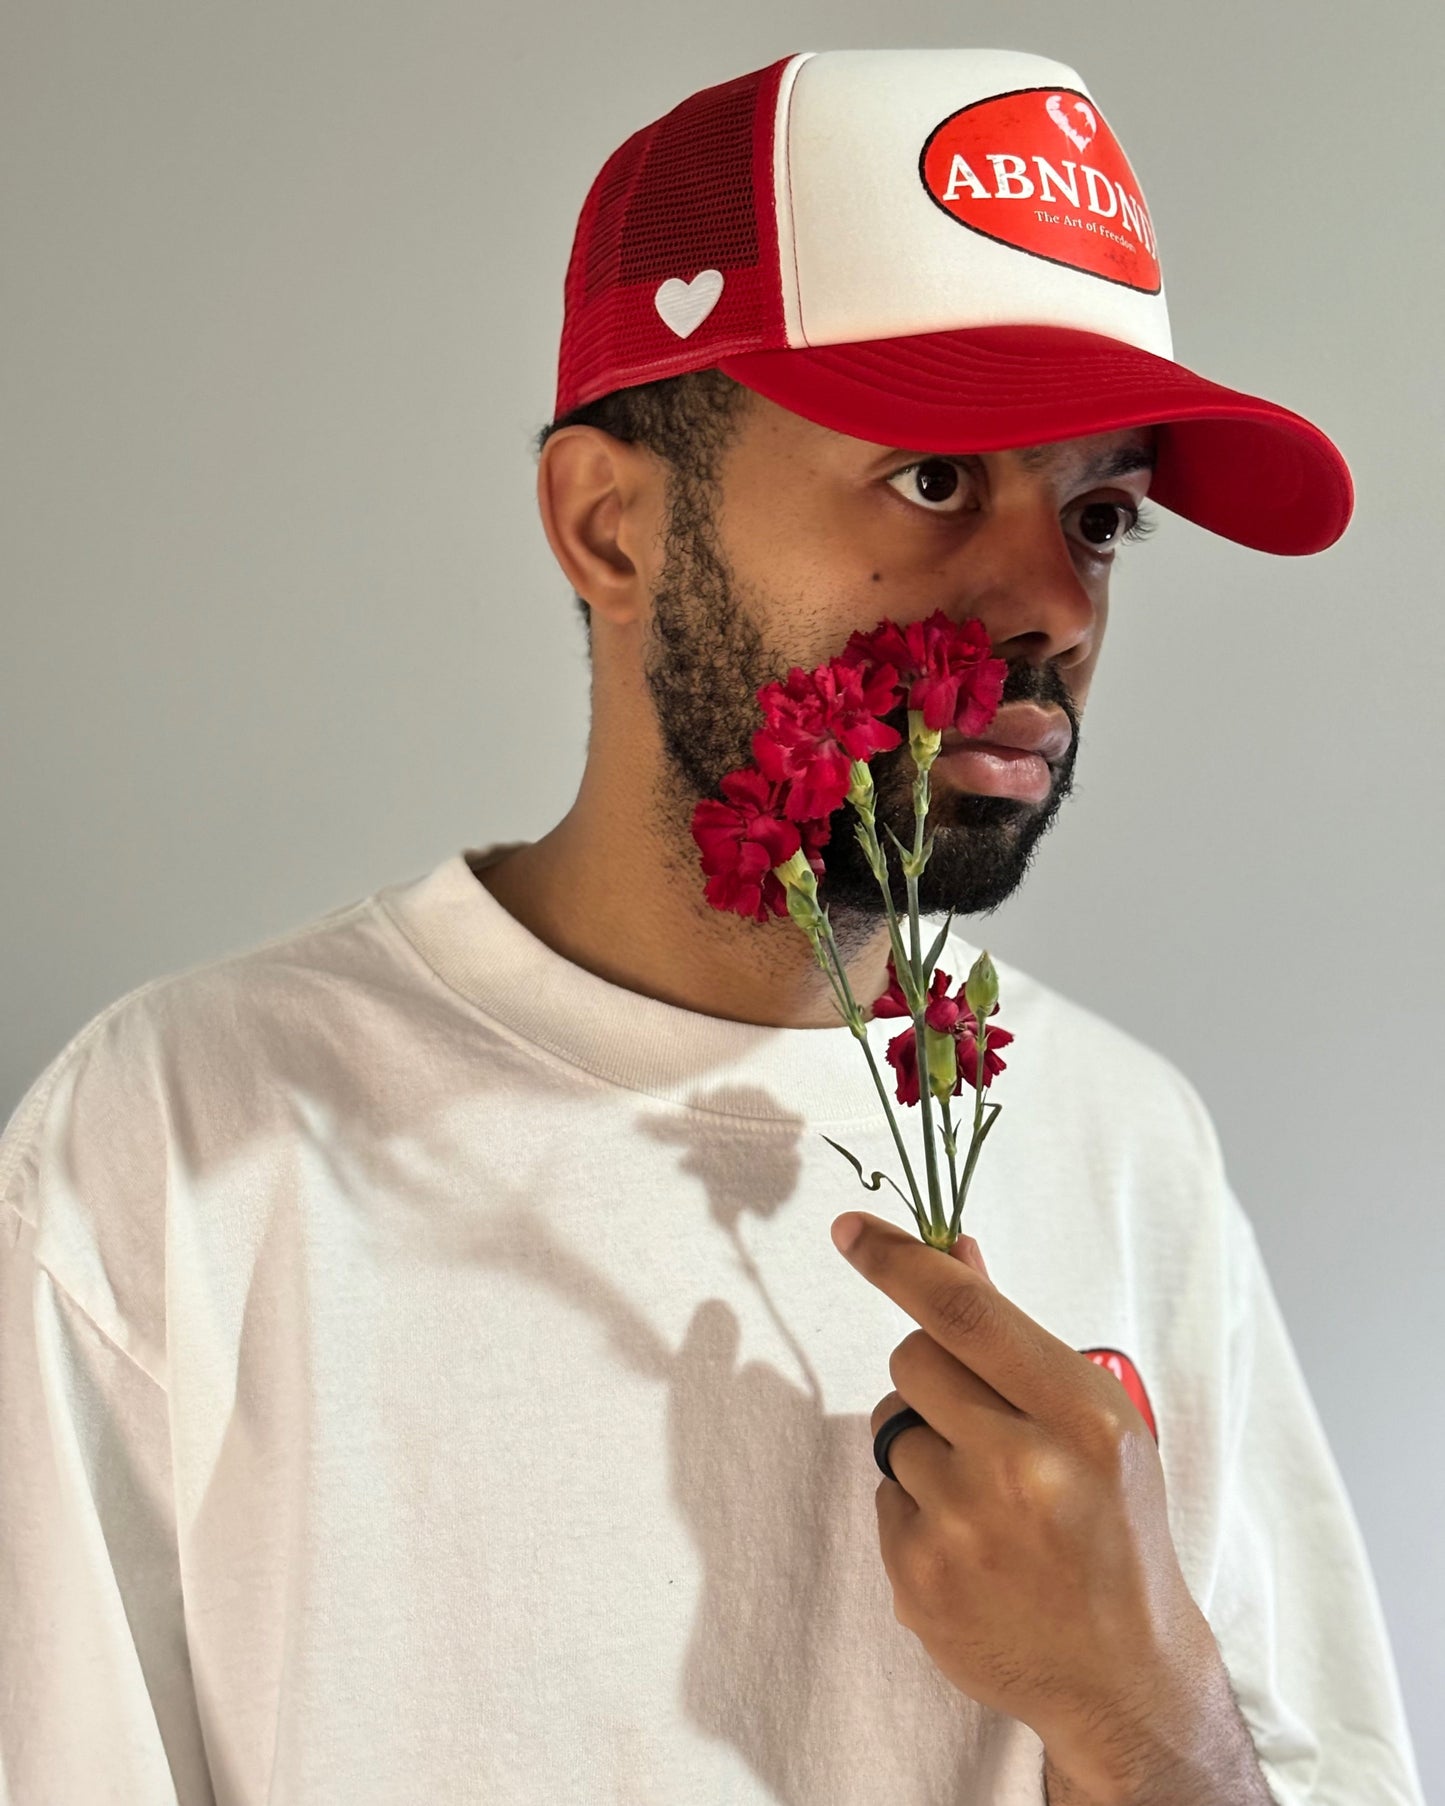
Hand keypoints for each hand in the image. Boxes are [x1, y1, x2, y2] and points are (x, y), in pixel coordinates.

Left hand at [834, 1209, 1219, 1789]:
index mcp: (1082, 1415)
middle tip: (981, 1419)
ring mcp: (965, 1529)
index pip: (966, 1313)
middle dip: (931, 1372)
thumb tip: (954, 1251)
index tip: (850, 1231)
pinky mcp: (920, 1579)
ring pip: (892, 1428)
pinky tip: (972, 1543)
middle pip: (912, 1359)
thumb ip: (1015, 1337)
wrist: (1124, 1673)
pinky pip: (884, 1494)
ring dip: (926, 1445)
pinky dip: (917, 1507)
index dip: (899, 1262)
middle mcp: (1022, 1468)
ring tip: (988, 1496)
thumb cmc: (1113, 1526)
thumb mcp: (1094, 1421)